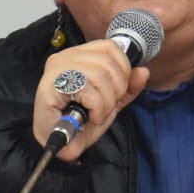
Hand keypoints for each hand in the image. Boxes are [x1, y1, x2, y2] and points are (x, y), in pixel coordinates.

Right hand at [32, 41, 149, 161]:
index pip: (110, 47)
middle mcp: (65, 57)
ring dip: (106, 102)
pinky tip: (90, 117)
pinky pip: (89, 91)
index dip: (122, 69)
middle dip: (116, 89)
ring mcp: (56, 69)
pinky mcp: (50, 85)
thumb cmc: (79, 123)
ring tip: (97, 114)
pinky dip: (97, 109)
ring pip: (100, 75)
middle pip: (107, 62)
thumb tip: (143, 71)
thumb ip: (127, 88)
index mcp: (78, 56)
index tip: (117, 91)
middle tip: (106, 107)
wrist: (58, 144)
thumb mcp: (111, 102)